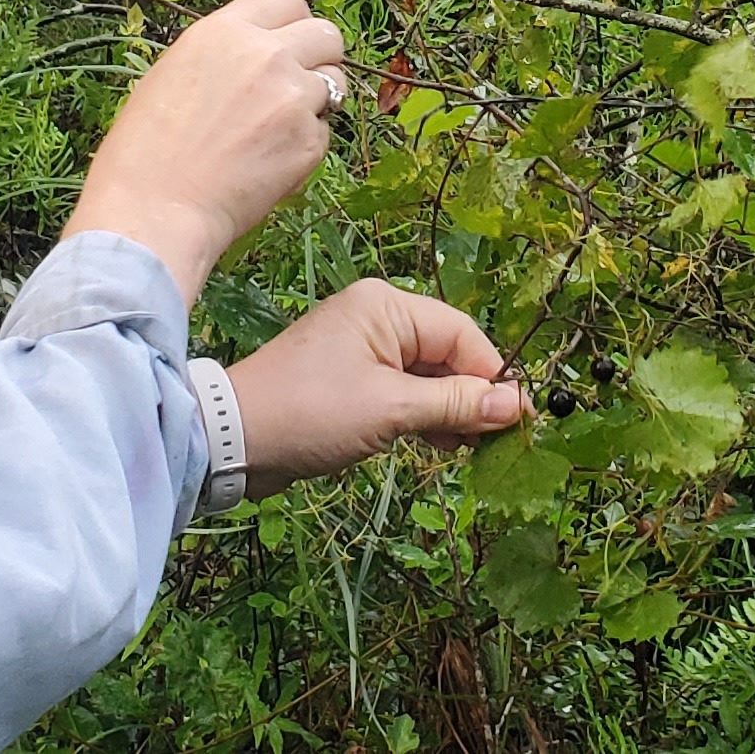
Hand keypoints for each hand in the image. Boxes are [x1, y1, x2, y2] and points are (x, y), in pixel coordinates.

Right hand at [65, 0, 342, 298]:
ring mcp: (293, 98)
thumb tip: (257, 52)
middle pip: (326, 33)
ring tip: (279, 129)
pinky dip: (305, 146)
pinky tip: (268, 164)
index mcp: (224, 32)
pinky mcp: (309, 142)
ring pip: (335, 83)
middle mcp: (266, 55)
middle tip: (300, 83)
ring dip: (317, 101)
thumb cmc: (145, 152)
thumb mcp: (172, 75)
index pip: (286, 0)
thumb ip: (223, 55)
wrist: (153, 209)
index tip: (291, 42)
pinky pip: (324, 132)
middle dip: (320, 55)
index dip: (293, 22)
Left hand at [228, 279, 524, 495]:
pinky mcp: (353, 382)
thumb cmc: (312, 413)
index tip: (520, 418)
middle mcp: (378, 318)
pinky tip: (441, 445)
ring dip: (451, 411)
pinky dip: (424, 417)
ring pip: (429, 376)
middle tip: (496, 441)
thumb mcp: (392, 410)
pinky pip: (405, 393)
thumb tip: (516, 405)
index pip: (462, 334)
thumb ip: (456, 404)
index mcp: (386, 306)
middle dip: (473, 396)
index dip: (493, 376)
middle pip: (448, 354)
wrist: (234, 439)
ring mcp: (364, 350)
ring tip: (468, 449)